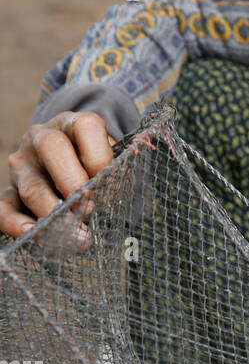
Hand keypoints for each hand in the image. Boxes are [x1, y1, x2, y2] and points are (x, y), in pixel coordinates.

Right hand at [0, 110, 114, 238]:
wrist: (67, 174)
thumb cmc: (93, 169)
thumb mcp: (109, 161)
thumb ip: (116, 170)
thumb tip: (122, 177)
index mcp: (71, 125)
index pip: (86, 127)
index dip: (101, 157)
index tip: (110, 184)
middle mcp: (41, 139)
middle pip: (51, 148)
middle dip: (74, 183)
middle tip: (90, 210)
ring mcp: (22, 166)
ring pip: (32, 187)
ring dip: (56, 216)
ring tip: (79, 238)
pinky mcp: (10, 193)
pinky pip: (4, 208)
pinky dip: (16, 223)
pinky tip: (32, 233)